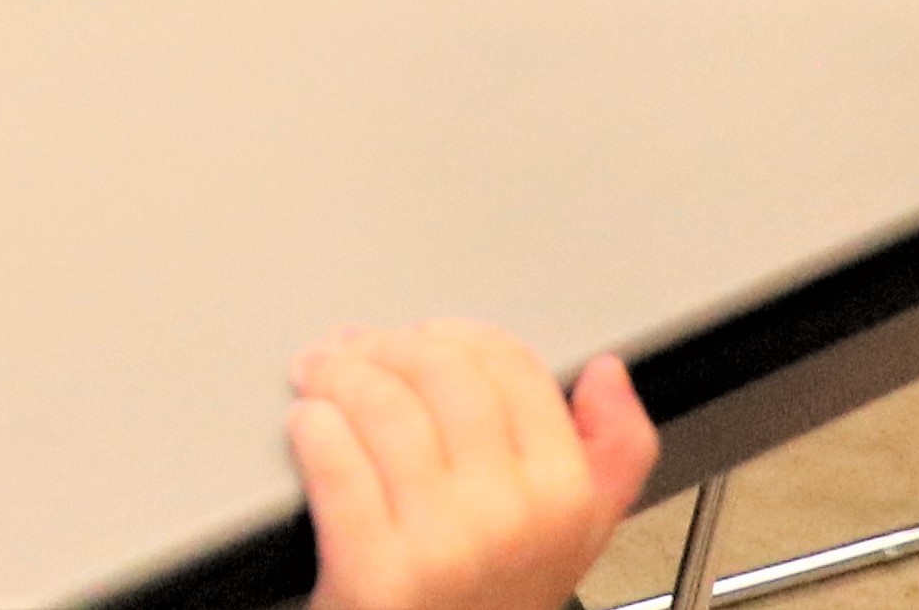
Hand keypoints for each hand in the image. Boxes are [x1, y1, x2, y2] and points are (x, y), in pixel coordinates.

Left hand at [294, 327, 654, 609]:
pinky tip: (308, 426)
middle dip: (388, 346)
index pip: (511, 365)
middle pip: (442, 372)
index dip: (456, 335)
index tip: (425, 336)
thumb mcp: (572, 538)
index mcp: (564, 495)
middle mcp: (511, 517)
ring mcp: (442, 545)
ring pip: (382, 406)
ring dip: (338, 376)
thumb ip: (610, 455)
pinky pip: (333, 461)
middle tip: (357, 349)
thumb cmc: (492, 605)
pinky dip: (311, 430)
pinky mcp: (375, 573)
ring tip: (322, 378)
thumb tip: (607, 375)